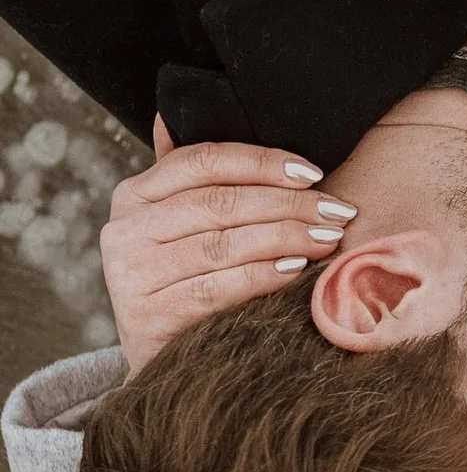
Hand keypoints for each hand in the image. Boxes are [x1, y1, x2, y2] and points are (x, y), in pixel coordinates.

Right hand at [100, 120, 357, 370]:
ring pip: (222, 244)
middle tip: (337, 210)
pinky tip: (297, 271)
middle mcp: (123, 231)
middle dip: (288, 204)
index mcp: (133, 195)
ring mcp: (131, 275)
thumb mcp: (179, 226)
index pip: (202, 162)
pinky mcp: (148, 317)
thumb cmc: (184, 279)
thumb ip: (185, 177)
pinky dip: (261, 276)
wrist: (162, 358)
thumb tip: (168, 113)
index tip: (313, 172)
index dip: (261, 162)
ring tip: (327, 238)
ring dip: (285, 238)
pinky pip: (217, 287)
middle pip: (220, 203)